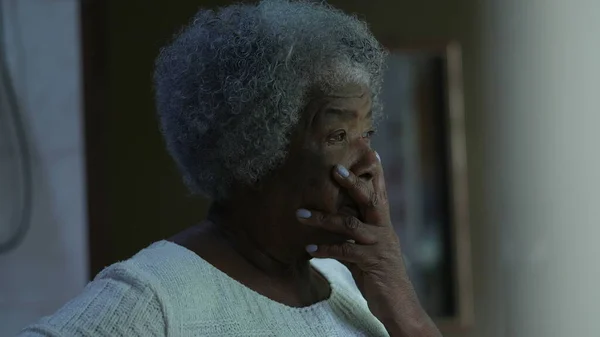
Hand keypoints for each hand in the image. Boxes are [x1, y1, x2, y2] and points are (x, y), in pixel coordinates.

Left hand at [296, 152, 439, 336]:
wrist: (399, 304)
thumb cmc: (380, 274)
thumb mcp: (368, 249)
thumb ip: (354, 234)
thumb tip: (332, 220)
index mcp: (383, 224)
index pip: (379, 193)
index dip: (375, 172)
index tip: (371, 150)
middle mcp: (383, 230)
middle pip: (369, 199)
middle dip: (352, 183)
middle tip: (334, 168)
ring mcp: (378, 246)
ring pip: (350, 225)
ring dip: (323, 218)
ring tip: (300, 214)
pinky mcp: (371, 264)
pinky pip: (345, 253)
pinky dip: (326, 249)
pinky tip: (309, 250)